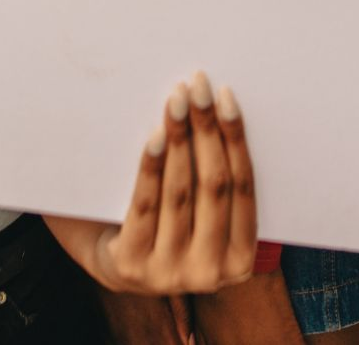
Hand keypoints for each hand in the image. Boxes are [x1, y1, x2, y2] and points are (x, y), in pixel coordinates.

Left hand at [46, 72, 256, 295]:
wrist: (113, 261)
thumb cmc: (170, 225)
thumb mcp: (206, 219)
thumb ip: (220, 184)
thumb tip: (223, 109)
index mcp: (239, 260)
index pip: (244, 188)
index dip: (236, 138)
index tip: (226, 96)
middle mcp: (209, 271)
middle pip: (213, 185)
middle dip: (207, 128)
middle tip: (199, 86)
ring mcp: (169, 273)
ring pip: (180, 191)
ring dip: (180, 137)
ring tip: (176, 99)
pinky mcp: (133, 265)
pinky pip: (145, 204)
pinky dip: (152, 166)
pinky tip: (155, 135)